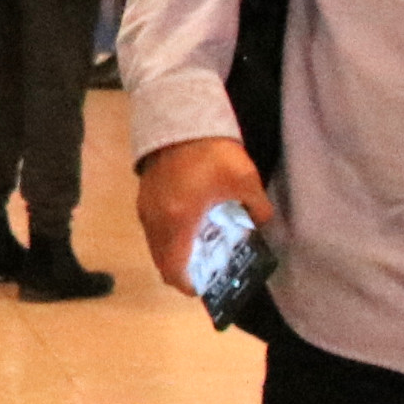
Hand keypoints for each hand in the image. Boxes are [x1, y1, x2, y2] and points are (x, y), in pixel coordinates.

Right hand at [137, 137, 269, 300]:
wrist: (180, 119)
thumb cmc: (211, 153)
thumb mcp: (244, 181)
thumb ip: (256, 209)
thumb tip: (260, 225)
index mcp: (178, 222)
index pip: (175, 271)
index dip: (191, 285)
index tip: (208, 285)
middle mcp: (156, 222)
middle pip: (163, 264)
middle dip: (184, 272)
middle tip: (208, 268)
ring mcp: (145, 210)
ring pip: (157, 248)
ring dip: (176, 254)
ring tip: (202, 245)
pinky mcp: (143, 199)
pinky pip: (154, 231)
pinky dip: (169, 237)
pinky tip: (190, 223)